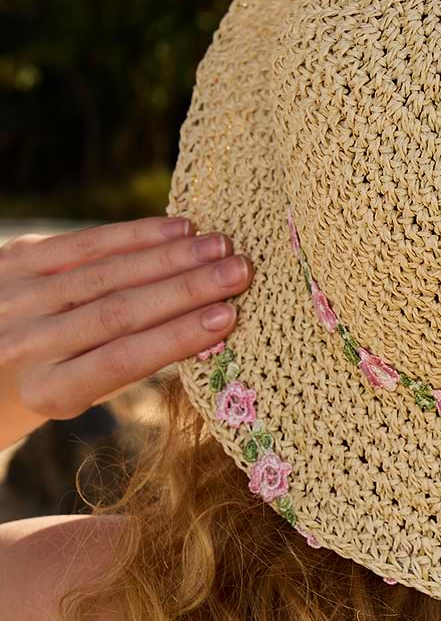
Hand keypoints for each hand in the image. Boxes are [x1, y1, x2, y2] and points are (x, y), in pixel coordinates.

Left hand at [0, 216, 250, 451]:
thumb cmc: (48, 383)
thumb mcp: (80, 392)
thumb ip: (128, 362)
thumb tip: (207, 325)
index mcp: (48, 391)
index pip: (123, 360)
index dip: (177, 337)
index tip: (227, 317)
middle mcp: (27, 344)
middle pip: (118, 312)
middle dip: (186, 289)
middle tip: (239, 272)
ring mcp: (17, 298)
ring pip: (105, 273)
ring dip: (171, 258)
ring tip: (220, 247)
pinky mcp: (15, 258)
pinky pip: (83, 243)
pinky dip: (134, 235)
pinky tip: (178, 228)